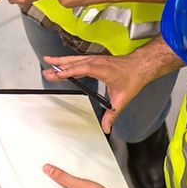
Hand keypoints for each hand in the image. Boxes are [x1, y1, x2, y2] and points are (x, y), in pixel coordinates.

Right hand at [42, 37, 182, 132]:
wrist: (140, 65)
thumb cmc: (132, 78)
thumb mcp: (122, 99)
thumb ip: (112, 114)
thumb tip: (106, 127)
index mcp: (102, 69)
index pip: (83, 69)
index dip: (69, 71)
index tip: (57, 74)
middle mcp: (97, 62)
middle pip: (75, 63)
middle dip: (60, 66)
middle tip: (46, 69)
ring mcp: (96, 59)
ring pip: (75, 59)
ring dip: (61, 61)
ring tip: (48, 61)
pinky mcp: (95, 60)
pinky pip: (79, 60)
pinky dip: (68, 61)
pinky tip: (62, 63)